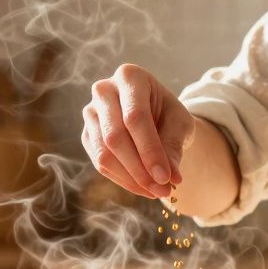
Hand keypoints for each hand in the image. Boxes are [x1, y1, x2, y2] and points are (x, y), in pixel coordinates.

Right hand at [82, 64, 195, 198]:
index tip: (166, 178)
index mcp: (130, 77)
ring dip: (131, 179)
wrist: (155, 116)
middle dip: (140, 169)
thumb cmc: (168, 114)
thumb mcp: (180, 124)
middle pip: (115, 136)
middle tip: (162, 189)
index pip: (135, 117)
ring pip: (104, 153)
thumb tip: (171, 178)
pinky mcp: (87, 135)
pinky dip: (123, 180)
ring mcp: (90, 113)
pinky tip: (143, 187)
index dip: (150, 150)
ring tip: (156, 192)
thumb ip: (174, 146)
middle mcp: (104, 90)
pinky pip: (100, 163)